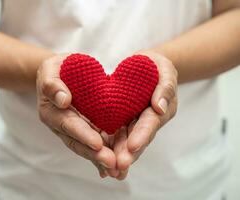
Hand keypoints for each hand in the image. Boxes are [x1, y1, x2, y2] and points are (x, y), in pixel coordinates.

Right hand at [36, 54, 116, 177]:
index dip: (82, 133)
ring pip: (85, 148)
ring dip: (100, 160)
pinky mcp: (83, 132)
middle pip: (77, 142)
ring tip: (118, 171)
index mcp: (51, 111)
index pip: (67, 123)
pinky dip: (102, 159)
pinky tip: (115, 170)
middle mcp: (60, 125)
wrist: (61, 74)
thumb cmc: (57, 69)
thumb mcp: (51, 69)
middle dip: (94, 154)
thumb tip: (63, 100)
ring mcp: (72, 131)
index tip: (98, 143)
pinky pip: (92, 146)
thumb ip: (52, 84)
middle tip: (112, 163)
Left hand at [113, 51, 177, 179]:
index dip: (142, 135)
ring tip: (108, 170)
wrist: (144, 67)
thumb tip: (160, 107)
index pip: (150, 124)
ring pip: (125, 141)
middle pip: (137, 138)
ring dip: (117, 156)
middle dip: (128, 153)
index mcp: (160, 110)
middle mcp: (147, 121)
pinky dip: (108, 148)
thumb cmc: (155, 67)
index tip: (132, 147)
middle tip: (118, 166)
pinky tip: (100, 162)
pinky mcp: (121, 122)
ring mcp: (133, 123)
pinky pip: (114, 135)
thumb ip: (165, 87)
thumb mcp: (164, 70)